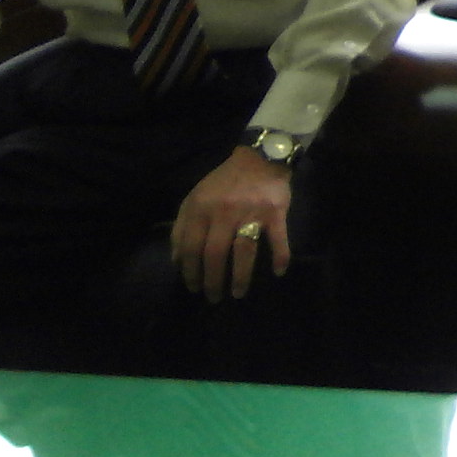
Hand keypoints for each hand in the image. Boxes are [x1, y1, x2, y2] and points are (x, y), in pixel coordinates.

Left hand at [171, 146, 294, 303]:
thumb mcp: (195, 199)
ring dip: (240, 276)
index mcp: (201, 209)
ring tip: (237, 294)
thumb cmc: (223, 183)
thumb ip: (182, 227)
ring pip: (244, 251)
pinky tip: (278, 272)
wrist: (259, 159)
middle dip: (212, 280)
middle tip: (213, 297)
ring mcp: (251, 213)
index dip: (190, 271)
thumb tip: (176, 260)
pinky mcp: (275, 213)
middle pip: (215, 253)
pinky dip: (280, 256)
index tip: (193, 287)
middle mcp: (224, 212)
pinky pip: (278, 239)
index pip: (191, 247)